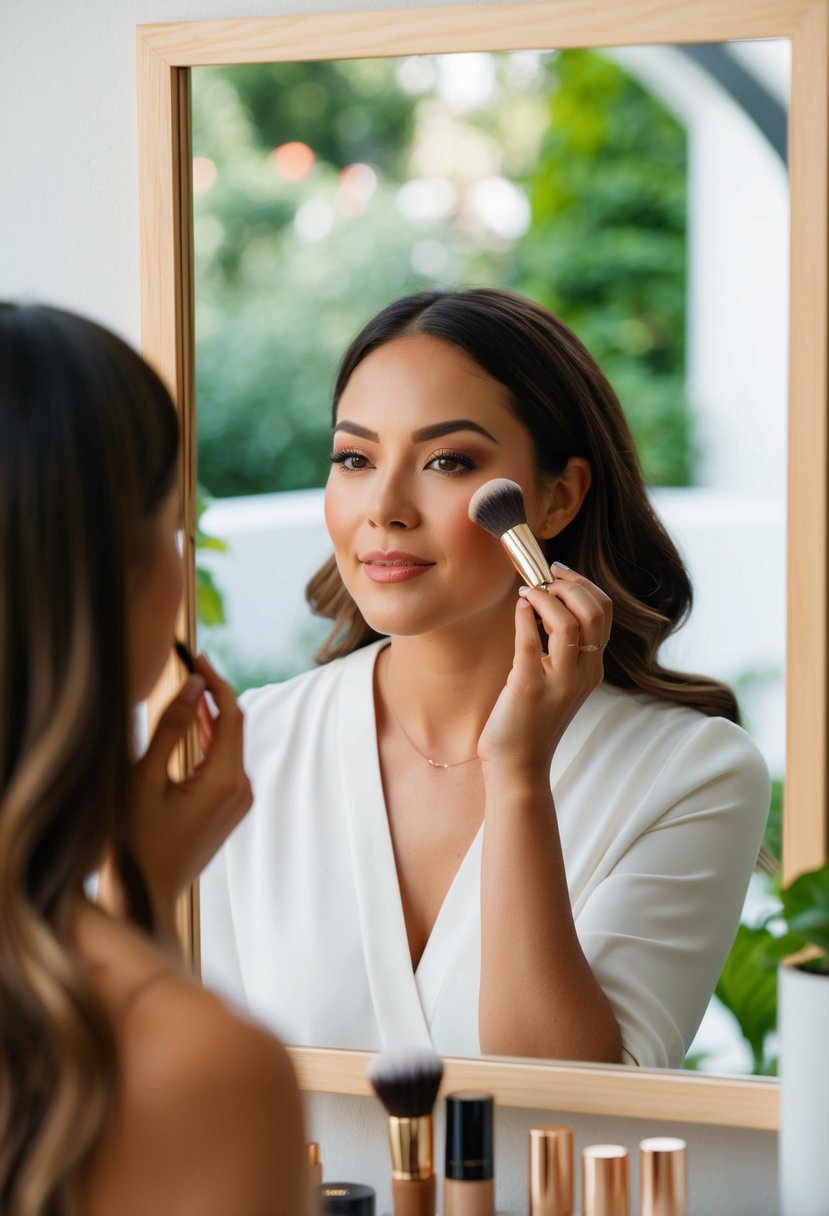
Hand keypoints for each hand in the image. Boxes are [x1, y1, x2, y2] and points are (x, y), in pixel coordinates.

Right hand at [101, 654, 251, 939]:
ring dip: (209, 720)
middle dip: (213, 697)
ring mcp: (238, 803)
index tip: (196, 658)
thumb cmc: (134, 839)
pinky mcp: (230, 811)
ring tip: (185, 693)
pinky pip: (225, 766)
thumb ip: (171, 728)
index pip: (230, 715)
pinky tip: (190, 729)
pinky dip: (209, 744)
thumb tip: (192, 685)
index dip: (216, 682)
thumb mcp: (144, 777)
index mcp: (224, 781)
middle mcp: (241, 791)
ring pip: (229, 747)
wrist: (144, 895)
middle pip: (234, 729)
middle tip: (188, 667)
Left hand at [479, 564, 611, 772]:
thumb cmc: (530, 724)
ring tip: (529, 591)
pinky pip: (530, 641)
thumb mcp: (556, 684)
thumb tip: (542, 607)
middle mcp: (583, 674)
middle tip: (545, 577)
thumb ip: (558, 653)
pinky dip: (523, 616)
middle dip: (570, 585)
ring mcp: (560, 683)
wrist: (519, 768)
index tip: (559, 573)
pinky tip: (518, 607)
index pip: (604, 614)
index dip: (584, 585)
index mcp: (592, 670)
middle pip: (595, 612)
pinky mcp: (530, 689)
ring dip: (547, 598)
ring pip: (569, 623)